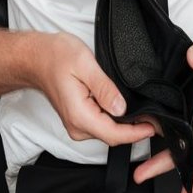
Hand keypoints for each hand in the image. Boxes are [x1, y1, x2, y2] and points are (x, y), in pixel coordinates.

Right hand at [32, 31, 155, 145]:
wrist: (36, 58)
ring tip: (146, 112)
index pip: (114, 134)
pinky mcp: (78, 119)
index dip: (137, 133)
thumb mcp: (85, 64)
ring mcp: (77, 124)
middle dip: (135, 130)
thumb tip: (122, 108)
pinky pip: (101, 125)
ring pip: (108, 132)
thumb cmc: (56, 57)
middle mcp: (77, 126)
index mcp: (80, 115)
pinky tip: (126, 109)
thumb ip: (104, 88)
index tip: (154, 126)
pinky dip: (116, 120)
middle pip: (113, 136)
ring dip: (126, 126)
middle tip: (156, 117)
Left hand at [133, 28, 192, 192]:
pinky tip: (145, 134)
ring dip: (160, 152)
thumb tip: (192, 58)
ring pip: (178, 139)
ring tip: (138, 166)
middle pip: (186, 150)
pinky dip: (162, 132)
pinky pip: (176, 123)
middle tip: (141, 176)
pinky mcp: (190, 101)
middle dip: (164, 166)